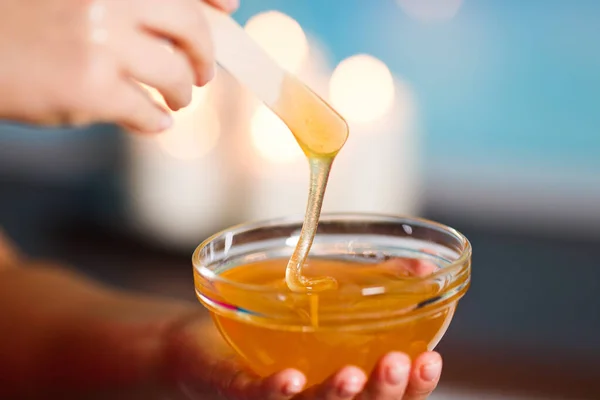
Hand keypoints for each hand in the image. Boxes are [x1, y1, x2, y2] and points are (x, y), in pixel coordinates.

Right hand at [0, 0, 236, 132]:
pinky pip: (147, 111)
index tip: (229, 8)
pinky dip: (157, 121)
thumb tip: (179, 31)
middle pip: (190, 29)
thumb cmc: (21, 22)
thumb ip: (125, 7)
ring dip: (182, 93)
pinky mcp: (92, 88)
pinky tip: (155, 121)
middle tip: (203, 74)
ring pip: (175, 75)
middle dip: (204, 57)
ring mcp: (101, 43)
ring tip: (175, 100)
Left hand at [0, 232, 441, 398]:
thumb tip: (421, 265)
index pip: (385, 395)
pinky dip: (275, 392)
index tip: (433, 361)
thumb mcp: (322, 301)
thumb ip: (369, 287)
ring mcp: (271, 398)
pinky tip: (291, 379)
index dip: (414, 387)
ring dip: (338, 395)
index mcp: (335, 379)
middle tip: (398, 364)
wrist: (193, 339)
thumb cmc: (265, 321)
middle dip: (385, 394)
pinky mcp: (230, 388)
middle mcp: (308, 395)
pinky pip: (253, 397)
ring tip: (356, 373)